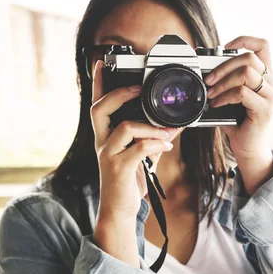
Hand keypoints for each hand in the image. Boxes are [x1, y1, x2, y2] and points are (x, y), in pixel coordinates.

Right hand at [90, 60, 177, 220]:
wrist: (120, 210)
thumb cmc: (129, 180)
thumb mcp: (142, 155)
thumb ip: (154, 138)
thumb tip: (175, 124)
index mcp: (105, 136)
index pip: (97, 104)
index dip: (98, 83)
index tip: (100, 63)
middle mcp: (102, 142)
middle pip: (99, 109)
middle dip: (119, 93)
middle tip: (138, 88)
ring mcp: (108, 155)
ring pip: (125, 127)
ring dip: (150, 126)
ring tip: (166, 132)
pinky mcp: (119, 169)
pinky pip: (139, 149)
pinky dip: (156, 144)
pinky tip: (166, 145)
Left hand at [204, 36, 272, 159]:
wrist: (248, 148)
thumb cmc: (239, 122)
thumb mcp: (232, 95)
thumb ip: (226, 79)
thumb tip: (203, 63)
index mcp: (267, 76)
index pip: (263, 46)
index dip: (244, 40)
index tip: (225, 48)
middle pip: (249, 58)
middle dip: (223, 66)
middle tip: (208, 79)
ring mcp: (271, 97)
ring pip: (245, 73)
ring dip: (222, 82)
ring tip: (210, 92)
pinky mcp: (265, 110)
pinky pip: (241, 93)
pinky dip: (224, 96)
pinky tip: (216, 103)